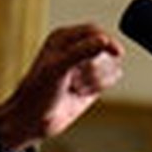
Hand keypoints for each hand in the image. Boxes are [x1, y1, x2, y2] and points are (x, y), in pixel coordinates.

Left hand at [0, 24, 123, 151]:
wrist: (34, 120)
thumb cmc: (38, 91)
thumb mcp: (58, 67)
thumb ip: (81, 51)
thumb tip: (104, 40)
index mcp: (64, 38)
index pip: (93, 31)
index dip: (107, 40)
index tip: (117, 53)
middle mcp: (76, 49)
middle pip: (104, 49)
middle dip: (93, 67)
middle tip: (74, 78)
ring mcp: (85, 66)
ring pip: (109, 64)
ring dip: (94, 79)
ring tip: (74, 87)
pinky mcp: (93, 82)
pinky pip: (110, 78)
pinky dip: (98, 87)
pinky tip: (81, 93)